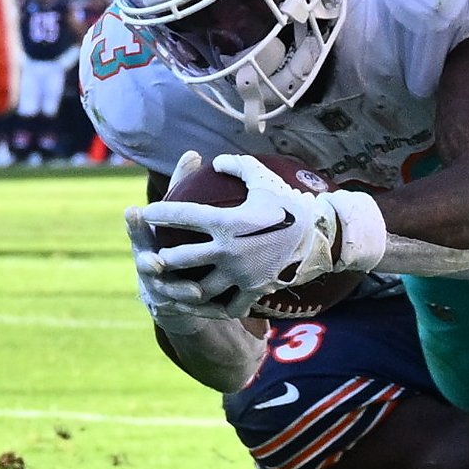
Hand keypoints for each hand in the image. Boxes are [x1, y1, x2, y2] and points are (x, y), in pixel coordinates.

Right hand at [126, 153, 213, 330]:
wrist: (176, 292)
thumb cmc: (177, 242)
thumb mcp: (178, 217)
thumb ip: (182, 188)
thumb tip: (194, 153)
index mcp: (148, 243)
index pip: (138, 231)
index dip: (135, 224)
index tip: (134, 211)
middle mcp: (150, 268)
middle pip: (147, 266)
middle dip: (150, 263)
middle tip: (157, 260)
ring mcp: (162, 291)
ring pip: (170, 293)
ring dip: (180, 290)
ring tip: (195, 290)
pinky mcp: (180, 310)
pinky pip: (193, 313)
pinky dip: (206, 311)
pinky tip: (226, 312)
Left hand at [137, 155, 364, 318]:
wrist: (319, 234)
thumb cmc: (288, 202)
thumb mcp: (262, 177)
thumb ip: (237, 166)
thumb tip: (215, 160)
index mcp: (227, 221)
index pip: (183, 216)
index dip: (161, 213)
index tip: (149, 212)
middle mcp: (229, 249)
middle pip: (183, 259)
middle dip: (163, 259)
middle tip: (152, 258)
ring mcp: (241, 273)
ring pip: (201, 288)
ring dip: (184, 289)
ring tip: (174, 288)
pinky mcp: (254, 289)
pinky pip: (231, 305)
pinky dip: (218, 307)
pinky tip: (209, 307)